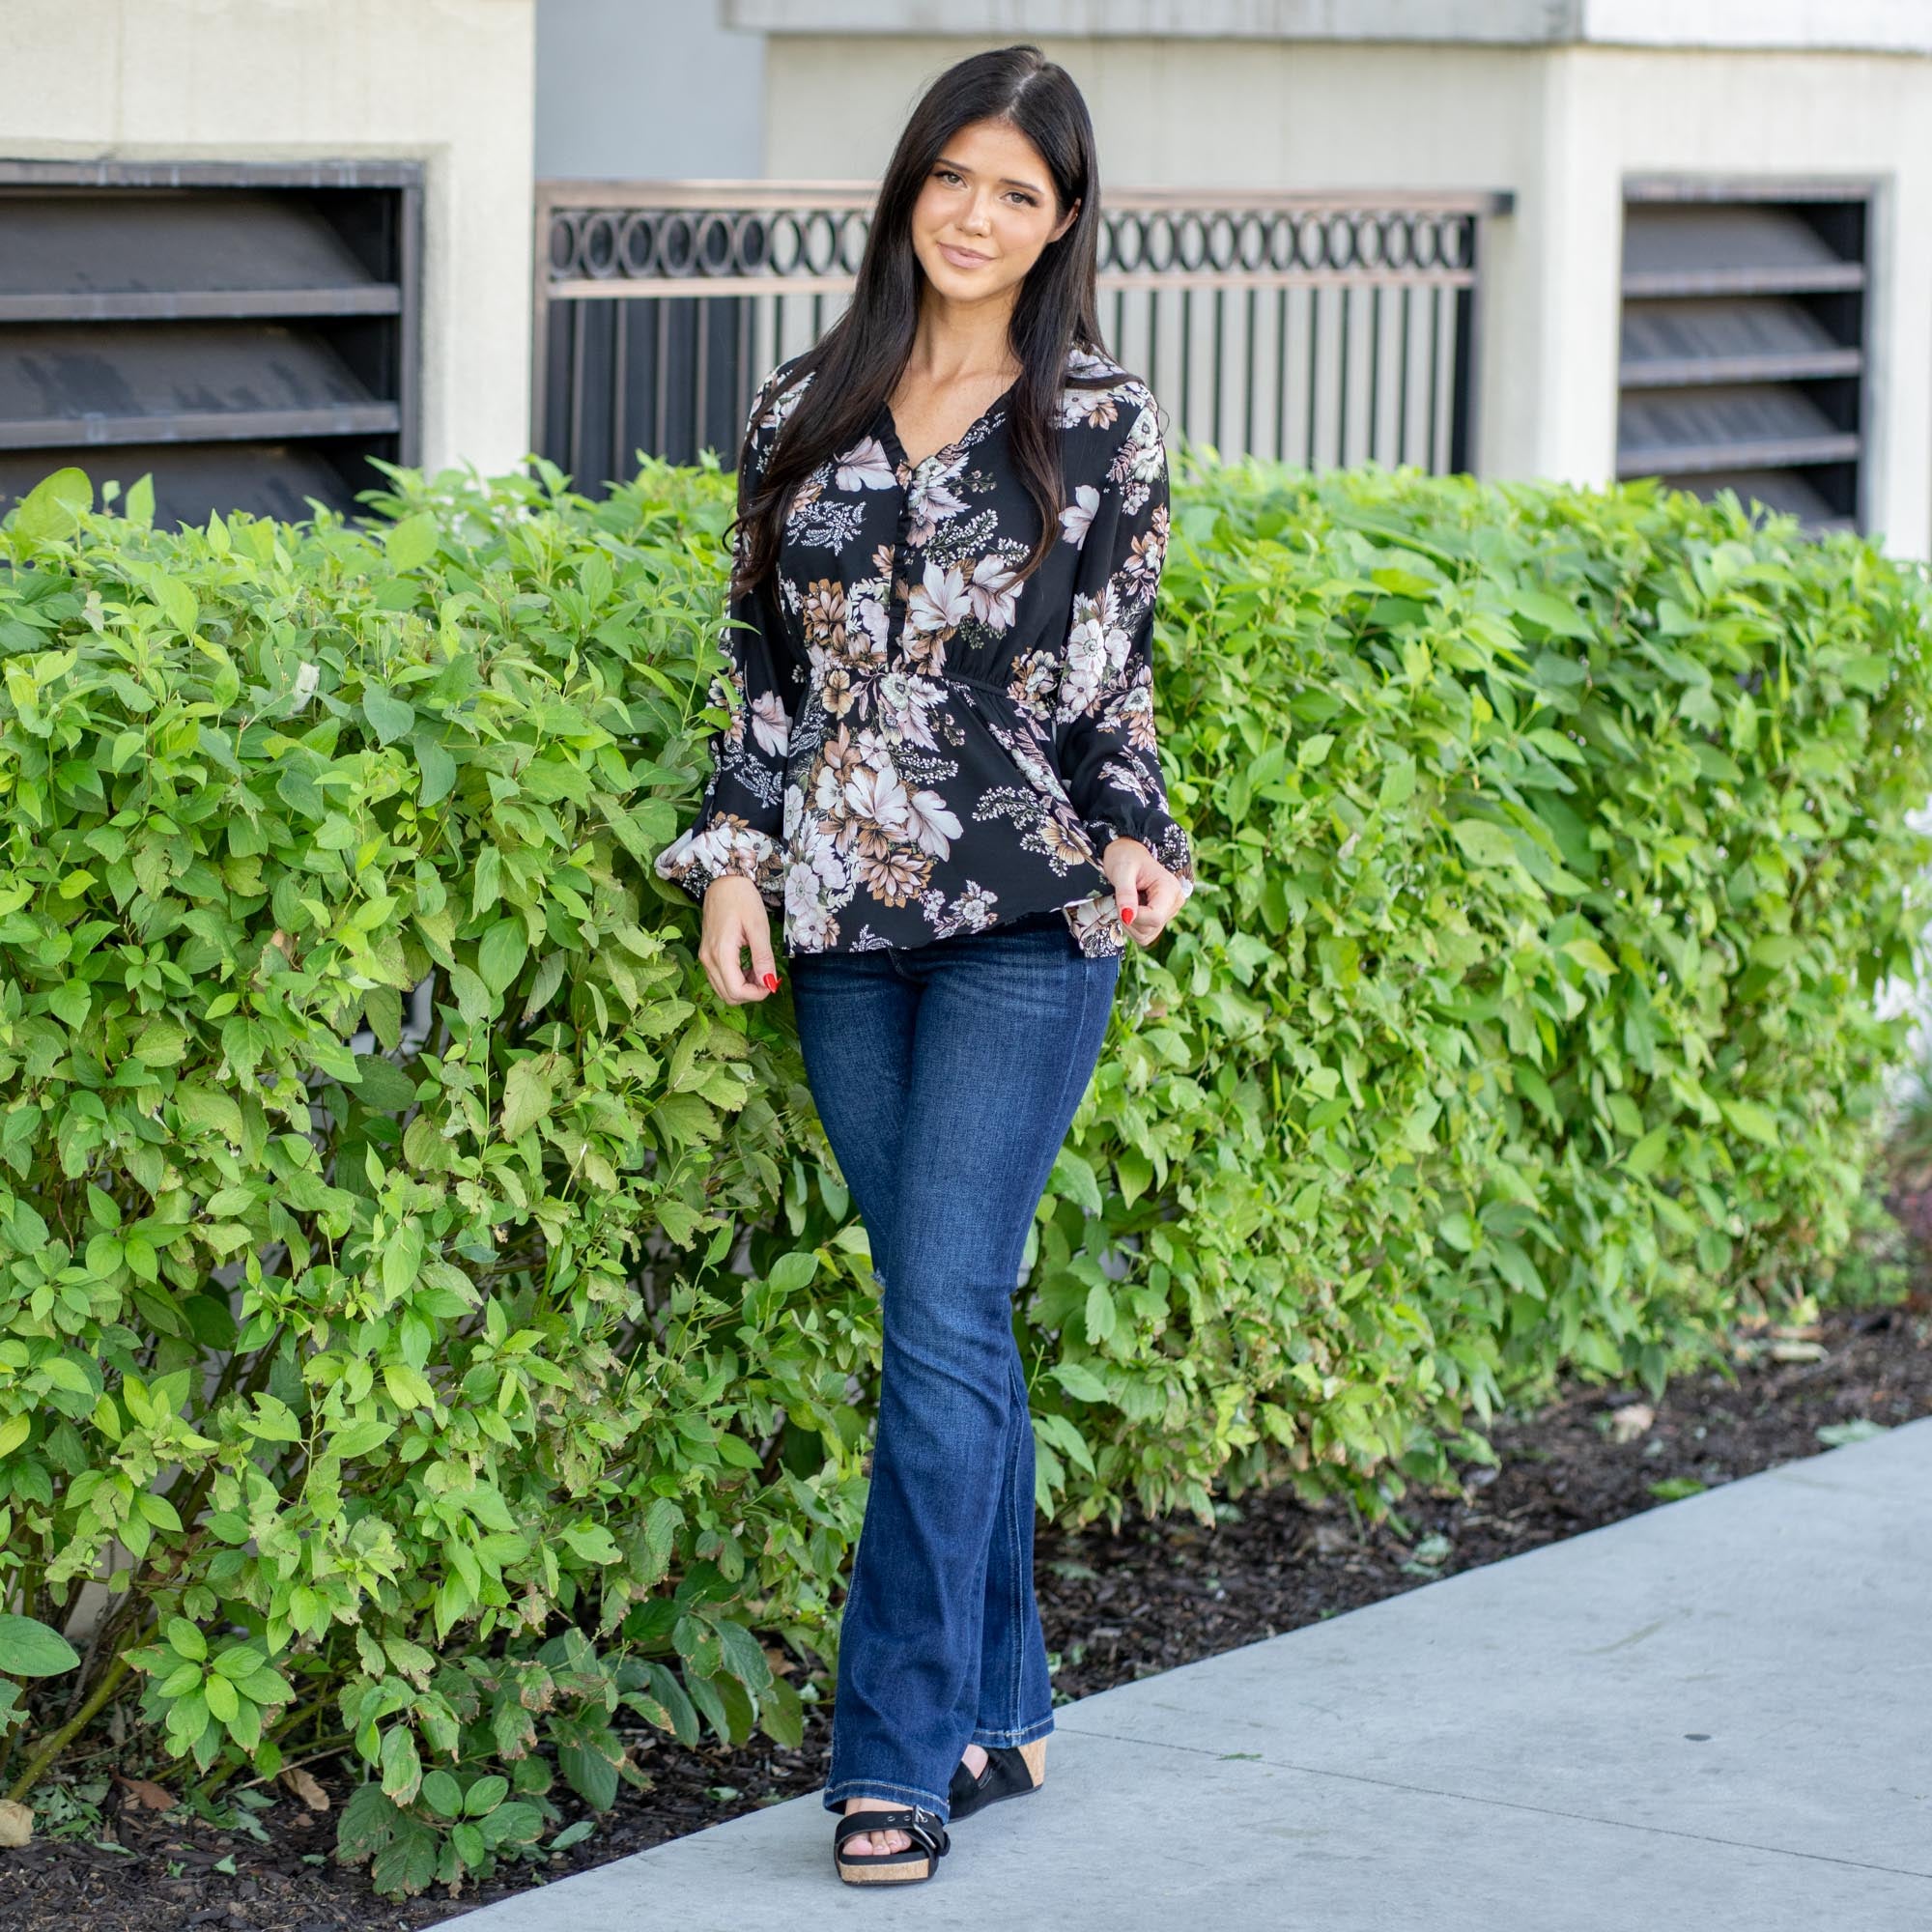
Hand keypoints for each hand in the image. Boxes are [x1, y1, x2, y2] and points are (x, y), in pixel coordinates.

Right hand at [698, 875, 782, 1003]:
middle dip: (751, 993)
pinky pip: (720, 978)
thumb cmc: (742, 899)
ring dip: (743, 988)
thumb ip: (763, 958)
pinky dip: (735, 980)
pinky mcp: (707, 954)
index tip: (772, 983)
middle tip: (768, 977)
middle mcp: (708, 959)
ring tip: (759, 971)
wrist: (724, 882)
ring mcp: (705, 957)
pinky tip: (749, 968)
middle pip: (728, 995)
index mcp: (721, 953)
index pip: (736, 991)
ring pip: (723, 990)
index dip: (757, 994)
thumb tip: (769, 983)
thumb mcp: (758, 927)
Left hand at [1101, 837, 1188, 944]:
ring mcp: (1169, 913)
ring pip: (1145, 936)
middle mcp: (1175, 903)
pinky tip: (1131, 908)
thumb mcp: (1122, 871)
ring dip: (1130, 923)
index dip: (1134, 915)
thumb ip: (1125, 894)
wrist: (1127, 853)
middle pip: (1150, 928)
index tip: (1122, 902)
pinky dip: (1132, 926)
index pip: (1155, 917)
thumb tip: (1128, 917)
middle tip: (1123, 897)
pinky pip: (1144, 936)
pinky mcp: (1160, 920)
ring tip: (1128, 901)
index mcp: (1170, 889)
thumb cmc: (1125, 857)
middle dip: (1130, 918)